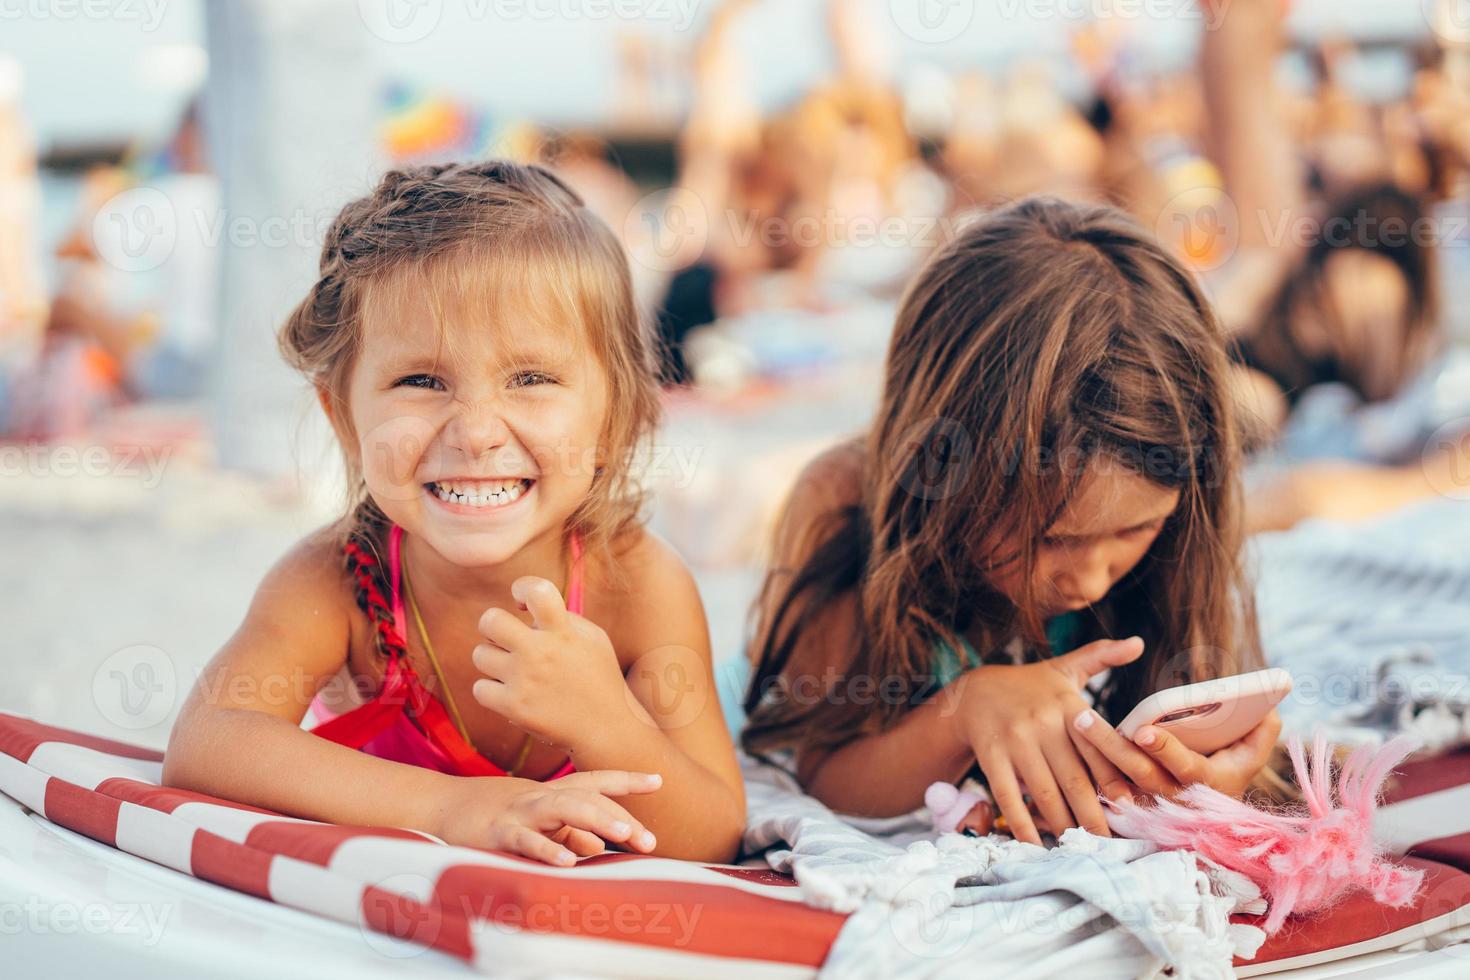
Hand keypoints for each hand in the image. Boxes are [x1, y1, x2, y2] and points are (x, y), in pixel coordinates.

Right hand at [434, 770, 661, 865]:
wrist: (440, 805)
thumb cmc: (494, 815)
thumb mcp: (536, 820)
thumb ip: (567, 832)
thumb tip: (599, 848)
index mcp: (552, 792)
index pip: (596, 781)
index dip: (627, 780)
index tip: (659, 780)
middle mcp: (541, 796)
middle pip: (588, 798)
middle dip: (621, 817)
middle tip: (650, 840)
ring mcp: (520, 812)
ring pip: (563, 809)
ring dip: (597, 821)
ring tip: (624, 837)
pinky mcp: (498, 832)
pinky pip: (527, 841)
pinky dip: (547, 850)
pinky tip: (568, 862)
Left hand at [472, 577, 628, 750]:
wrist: (606, 727)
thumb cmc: (598, 677)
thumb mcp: (593, 639)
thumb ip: (563, 618)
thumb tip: (528, 608)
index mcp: (563, 631)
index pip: (536, 591)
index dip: (522, 588)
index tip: (522, 603)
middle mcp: (541, 653)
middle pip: (490, 621)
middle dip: (493, 625)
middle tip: (506, 638)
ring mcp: (525, 680)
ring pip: (480, 654)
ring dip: (493, 660)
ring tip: (514, 670)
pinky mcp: (514, 707)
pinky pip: (480, 688)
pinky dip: (492, 690)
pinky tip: (511, 692)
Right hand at [953, 636, 1145, 844]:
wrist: (972, 691)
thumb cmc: (1028, 686)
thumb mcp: (1063, 669)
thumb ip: (1101, 656)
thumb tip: (1138, 642)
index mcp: (1067, 705)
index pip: (1100, 750)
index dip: (1117, 781)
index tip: (1133, 808)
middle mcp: (1042, 722)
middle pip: (1075, 778)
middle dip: (1094, 815)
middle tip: (1110, 844)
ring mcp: (1014, 740)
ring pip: (1045, 791)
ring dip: (1063, 824)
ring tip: (1079, 847)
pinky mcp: (990, 754)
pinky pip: (1008, 795)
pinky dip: (1022, 823)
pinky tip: (1034, 844)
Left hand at [1068, 706, 1282, 801]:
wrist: (1210, 804)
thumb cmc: (1230, 763)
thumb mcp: (1252, 750)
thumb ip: (1262, 731)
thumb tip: (1267, 709)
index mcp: (1209, 782)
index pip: (1184, 767)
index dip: (1165, 749)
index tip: (1143, 731)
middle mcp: (1177, 799)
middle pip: (1140, 773)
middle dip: (1110, 745)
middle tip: (1083, 717)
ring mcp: (1151, 804)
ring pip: (1117, 783)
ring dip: (1093, 755)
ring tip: (1076, 722)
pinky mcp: (1131, 804)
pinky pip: (1106, 790)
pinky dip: (1088, 774)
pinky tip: (1065, 751)